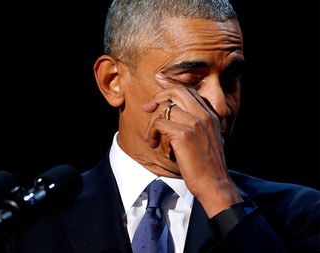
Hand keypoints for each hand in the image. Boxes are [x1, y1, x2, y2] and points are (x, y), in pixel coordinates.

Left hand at [142, 73, 241, 216]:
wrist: (214, 184)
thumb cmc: (207, 166)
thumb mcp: (207, 140)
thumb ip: (196, 125)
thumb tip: (176, 115)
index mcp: (211, 116)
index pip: (189, 92)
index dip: (171, 86)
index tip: (159, 82)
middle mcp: (204, 116)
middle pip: (177, 91)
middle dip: (159, 96)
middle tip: (147, 107)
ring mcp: (194, 124)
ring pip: (165, 108)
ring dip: (152, 122)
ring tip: (152, 137)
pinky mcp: (183, 135)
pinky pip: (159, 122)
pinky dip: (151, 133)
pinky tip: (153, 144)